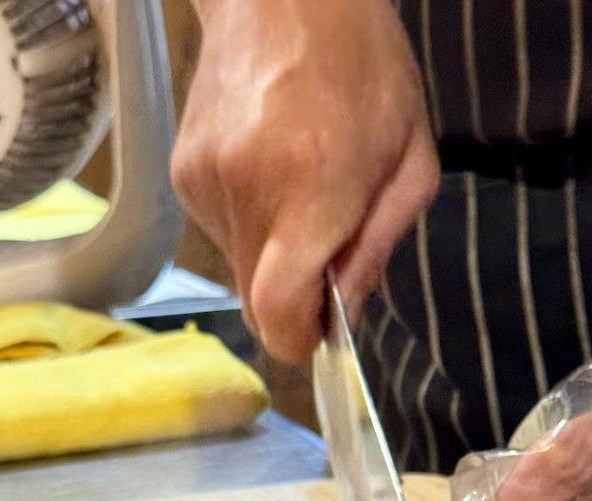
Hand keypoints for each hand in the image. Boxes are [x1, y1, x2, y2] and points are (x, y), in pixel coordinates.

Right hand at [171, 0, 438, 362]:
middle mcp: (247, 192)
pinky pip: (222, 234)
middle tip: (328, 255)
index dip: (299, 340)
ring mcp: (204, 184)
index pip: (277, 310)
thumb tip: (345, 316)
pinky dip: (251, 225)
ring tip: (301, 190)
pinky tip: (271, 173)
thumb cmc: (364, 69)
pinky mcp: (182, 176)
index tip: (321, 334)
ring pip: (239, 269)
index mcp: (313, 188)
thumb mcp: (409, 166)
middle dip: (294, 300)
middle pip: (256, 302)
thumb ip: (376, 251)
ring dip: (274, 255)